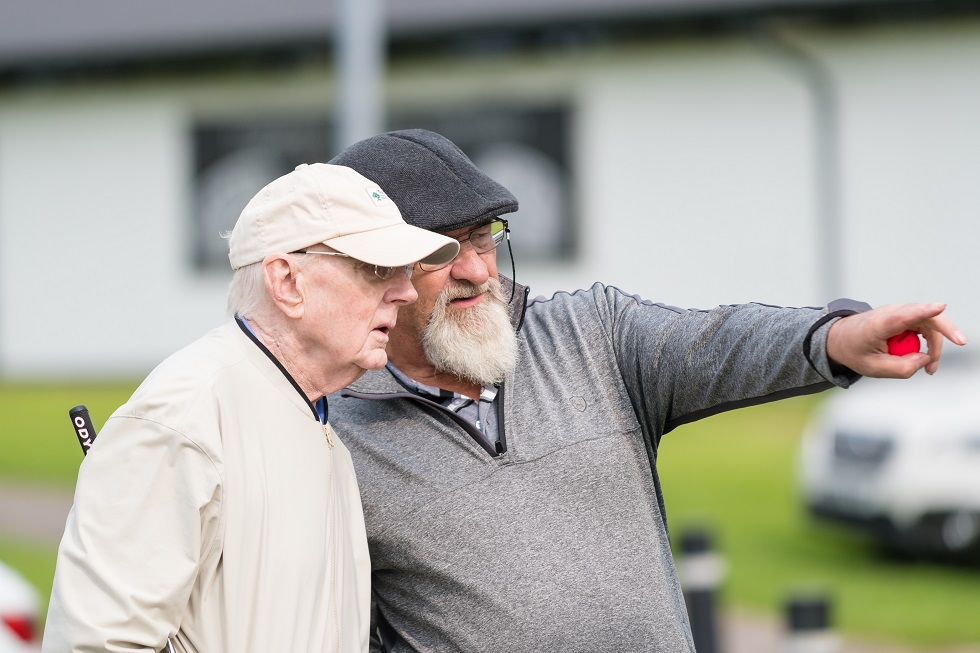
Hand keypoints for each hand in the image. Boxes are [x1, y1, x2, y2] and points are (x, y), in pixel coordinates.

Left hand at [826, 303, 966, 377]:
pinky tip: (925, 359)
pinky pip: (926, 327)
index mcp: (878, 325)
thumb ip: (901, 369)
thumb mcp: (873, 368)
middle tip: (961, 342)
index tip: (940, 306)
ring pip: (930, 325)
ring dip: (934, 346)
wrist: (841, 337)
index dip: (923, 311)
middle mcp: (891, 313)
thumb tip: (926, 360)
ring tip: (930, 369)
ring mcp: (900, 311)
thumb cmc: (854, 351)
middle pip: (926, 317)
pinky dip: (929, 343)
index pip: (903, 316)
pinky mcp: (906, 315)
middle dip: (945, 332)